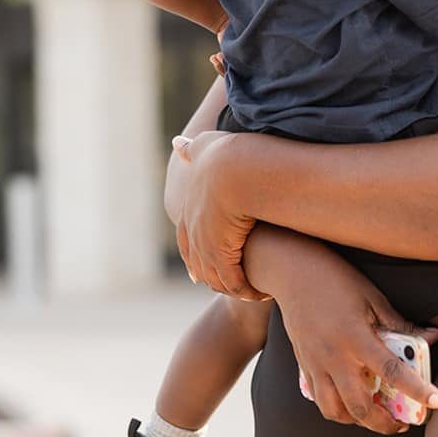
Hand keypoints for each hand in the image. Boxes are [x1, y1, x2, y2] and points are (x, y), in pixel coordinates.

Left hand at [167, 130, 261, 298]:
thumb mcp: (205, 147)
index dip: (193, 253)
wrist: (235, 169)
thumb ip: (193, 148)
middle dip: (206, 275)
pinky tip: (261, 293)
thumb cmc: (227, 153)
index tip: (196, 268)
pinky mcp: (221, 253)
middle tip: (217, 286)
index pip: (187, 238)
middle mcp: (193, 229)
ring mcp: (205, 243)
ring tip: (248, 292)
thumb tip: (176, 142)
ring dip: (231, 286)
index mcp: (189, 207)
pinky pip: (234, 281)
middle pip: (197, 261)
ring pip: (215, 276)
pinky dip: (246, 290)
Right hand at [265, 233, 437, 433]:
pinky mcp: (304, 365)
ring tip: (375, 415)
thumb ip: (402, 324)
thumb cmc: (336, 279)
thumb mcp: (373, 297)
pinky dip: (337, 409)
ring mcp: (315, 364)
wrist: (292, 270)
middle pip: (360, 407)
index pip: (392, 371)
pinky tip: (351, 401)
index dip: (418, 390)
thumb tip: (434, 337)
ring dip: (358, 421)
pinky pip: (320, 400)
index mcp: (355, 337)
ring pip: (335, 411)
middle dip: (384, 424)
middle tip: (402, 423)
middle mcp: (333, 356)